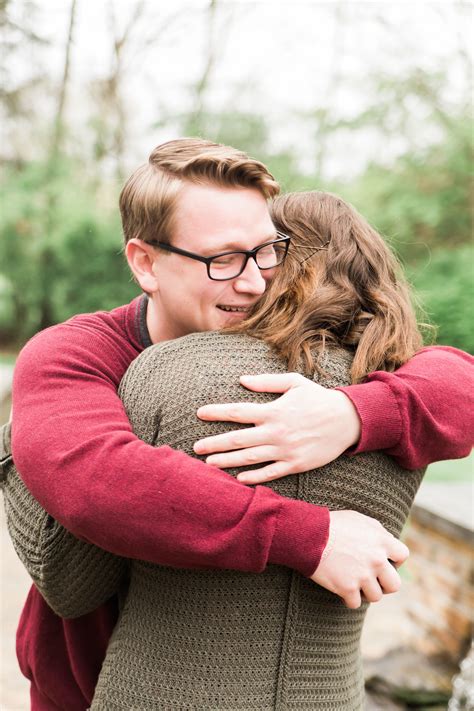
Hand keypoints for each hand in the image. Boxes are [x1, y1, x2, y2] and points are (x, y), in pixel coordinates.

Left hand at [194, 373, 360, 482]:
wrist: (348, 420)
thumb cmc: (318, 398)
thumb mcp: (294, 382)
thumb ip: (267, 382)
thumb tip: (242, 380)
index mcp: (274, 410)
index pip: (238, 412)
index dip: (217, 412)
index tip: (200, 413)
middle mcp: (277, 432)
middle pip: (238, 439)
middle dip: (215, 444)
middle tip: (196, 448)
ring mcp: (286, 450)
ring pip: (250, 458)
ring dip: (227, 461)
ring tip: (208, 464)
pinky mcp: (296, 464)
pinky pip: (271, 473)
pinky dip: (254, 477)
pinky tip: (238, 479)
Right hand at [310, 510, 408, 608]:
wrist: (309, 534)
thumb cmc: (332, 524)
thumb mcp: (359, 520)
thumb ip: (377, 532)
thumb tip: (386, 543)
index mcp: (381, 541)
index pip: (403, 555)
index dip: (394, 560)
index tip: (384, 562)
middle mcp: (376, 560)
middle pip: (394, 584)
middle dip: (384, 584)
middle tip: (373, 580)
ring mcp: (363, 575)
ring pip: (375, 596)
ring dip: (365, 592)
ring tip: (354, 583)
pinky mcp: (347, 588)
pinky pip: (355, 603)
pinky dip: (349, 599)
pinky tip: (342, 590)